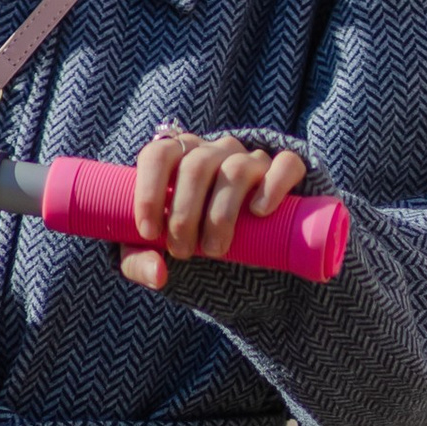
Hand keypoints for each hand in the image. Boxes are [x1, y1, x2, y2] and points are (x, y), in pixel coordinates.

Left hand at [120, 128, 308, 287]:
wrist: (245, 245)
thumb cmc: (192, 239)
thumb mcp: (158, 251)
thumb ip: (141, 263)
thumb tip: (158, 274)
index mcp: (180, 157)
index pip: (159, 155)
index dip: (149, 191)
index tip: (149, 232)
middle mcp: (215, 151)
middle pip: (196, 167)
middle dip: (184, 214)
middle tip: (182, 252)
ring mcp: (251, 158)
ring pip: (236, 170)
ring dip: (220, 214)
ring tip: (214, 250)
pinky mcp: (284, 170)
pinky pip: (285, 164)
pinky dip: (272, 186)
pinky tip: (258, 212)